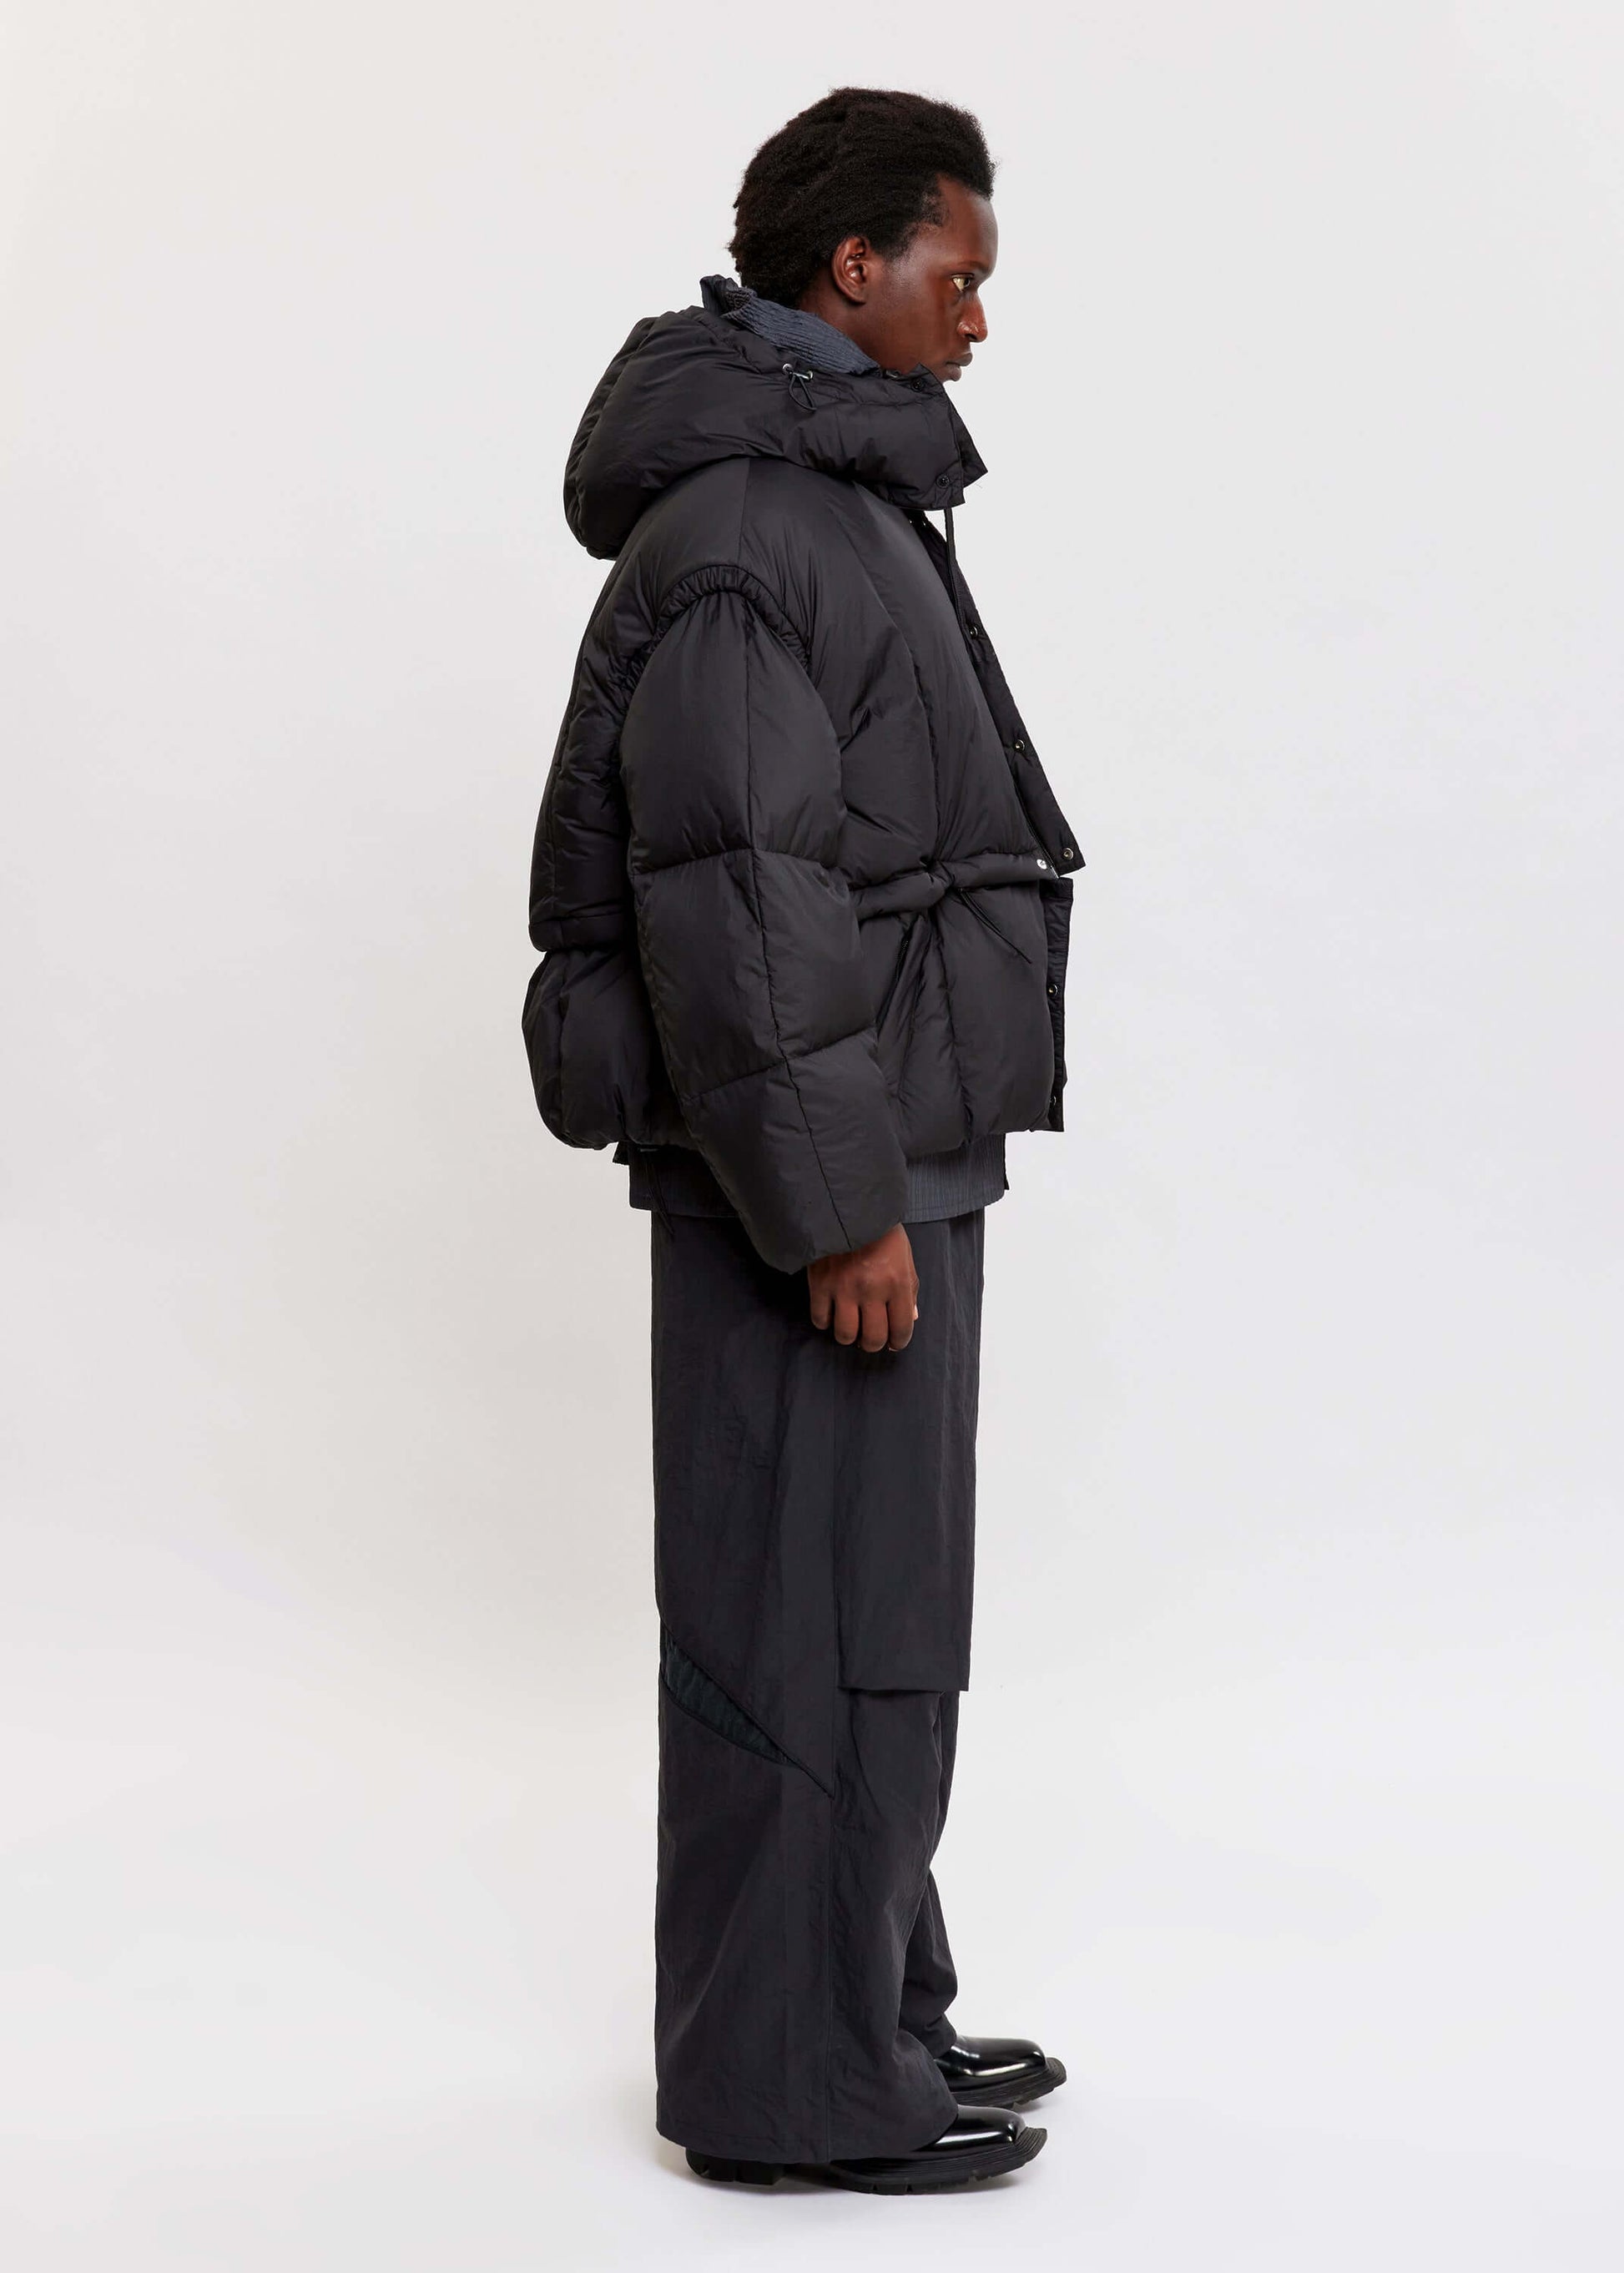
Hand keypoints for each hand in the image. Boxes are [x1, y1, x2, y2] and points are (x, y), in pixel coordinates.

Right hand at [807, 1224, 918, 1352]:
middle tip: (870, 1338)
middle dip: (872, 1344)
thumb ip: (909, 1289)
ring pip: (845, 1335)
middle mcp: (871, 1290)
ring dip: (849, 1336)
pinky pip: (820, 1319)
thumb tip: (910, 1318)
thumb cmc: (880, 1229)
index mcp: (897, 1282)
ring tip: (850, 1326)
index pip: (901, 1328)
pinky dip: (825, 1321)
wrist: (847, 1204)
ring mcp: (843, 1288)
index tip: (894, 1343)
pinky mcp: (819, 1283)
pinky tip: (830, 1313)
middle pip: (872, 1338)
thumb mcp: (904, 1256)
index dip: (898, 1342)